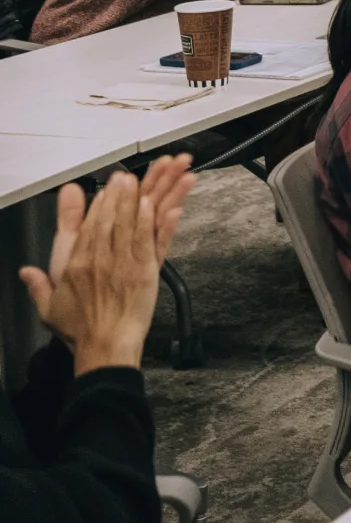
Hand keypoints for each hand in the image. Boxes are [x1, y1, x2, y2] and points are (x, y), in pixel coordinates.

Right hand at [21, 161, 192, 374]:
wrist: (104, 346)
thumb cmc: (80, 330)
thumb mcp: (48, 307)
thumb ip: (37, 285)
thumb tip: (26, 271)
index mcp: (76, 265)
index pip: (87, 227)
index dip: (97, 206)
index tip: (103, 190)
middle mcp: (99, 260)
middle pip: (108, 220)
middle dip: (116, 195)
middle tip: (122, 176)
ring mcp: (122, 264)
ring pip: (128, 225)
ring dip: (134, 201)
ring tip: (138, 182)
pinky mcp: (144, 272)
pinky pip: (148, 240)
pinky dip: (150, 222)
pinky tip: (153, 206)